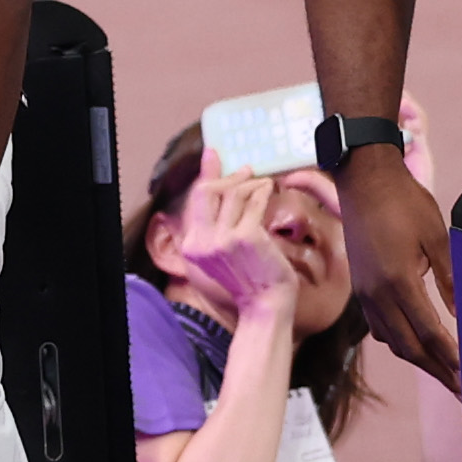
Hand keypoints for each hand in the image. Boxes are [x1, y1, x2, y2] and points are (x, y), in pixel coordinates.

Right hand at [166, 153, 295, 330]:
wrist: (266, 305)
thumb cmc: (248, 281)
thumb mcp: (220, 255)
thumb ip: (213, 226)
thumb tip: (214, 195)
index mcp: (192, 247)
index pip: (196, 200)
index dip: (207, 175)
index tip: (213, 155)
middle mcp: (202, 242)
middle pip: (207, 191)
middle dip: (228, 176)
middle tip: (244, 169)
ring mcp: (223, 239)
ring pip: (233, 193)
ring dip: (250, 182)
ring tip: (262, 182)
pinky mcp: (247, 237)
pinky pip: (253, 202)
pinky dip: (262, 191)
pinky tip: (269, 189)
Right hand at [337, 149, 460, 389]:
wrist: (362, 179)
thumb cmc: (403, 201)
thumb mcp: (437, 235)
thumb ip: (451, 277)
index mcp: (399, 281)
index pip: (429, 334)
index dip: (451, 360)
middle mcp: (377, 295)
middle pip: (409, 348)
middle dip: (438, 372)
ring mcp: (365, 294)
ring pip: (393, 341)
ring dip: (420, 362)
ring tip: (444, 375)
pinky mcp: (360, 288)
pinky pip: (381, 328)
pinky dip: (401, 343)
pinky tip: (415, 346)